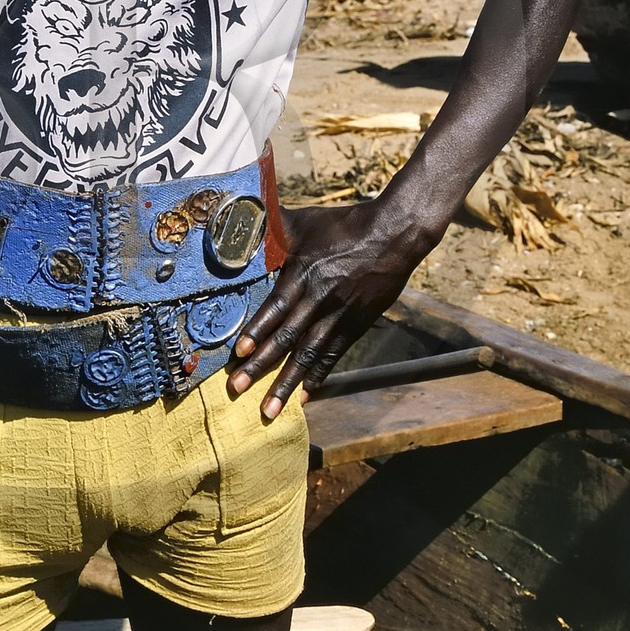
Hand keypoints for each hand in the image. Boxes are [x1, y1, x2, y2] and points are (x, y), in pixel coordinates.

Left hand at [227, 200, 430, 419]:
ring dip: (287, 384)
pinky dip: (317, 377)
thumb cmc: (344, 225)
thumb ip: (274, 228)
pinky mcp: (354, 326)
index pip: (276, 307)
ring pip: (308, 355)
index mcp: (304, 273)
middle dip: (261, 366)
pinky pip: (332, 356)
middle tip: (237, 388)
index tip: (239, 352)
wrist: (393, 235)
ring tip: (269, 410)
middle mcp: (319, 299)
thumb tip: (243, 220)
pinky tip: (304, 396)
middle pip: (287, 338)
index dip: (257, 330)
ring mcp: (339, 316)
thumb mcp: (306, 221)